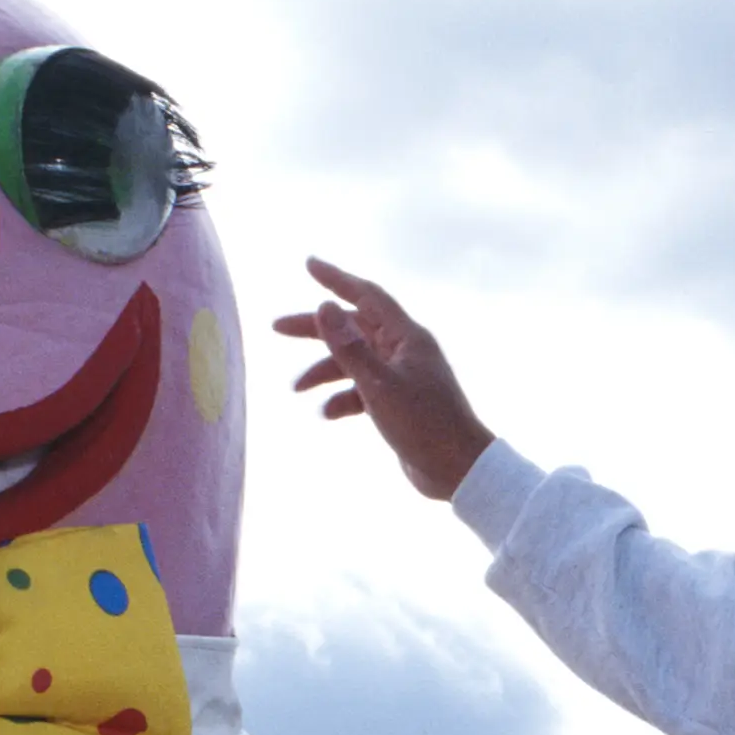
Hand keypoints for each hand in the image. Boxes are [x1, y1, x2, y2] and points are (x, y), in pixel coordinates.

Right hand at [274, 259, 498, 499]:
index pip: (366, 295)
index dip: (336, 279)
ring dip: (324, 371)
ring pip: (353, 362)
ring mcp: (400, 376)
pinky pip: (361, 390)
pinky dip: (342, 398)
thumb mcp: (379, 386)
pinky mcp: (397, 402)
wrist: (458, 470)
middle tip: (276, 328)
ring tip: (296, 388)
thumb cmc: (425, 424)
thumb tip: (324, 307)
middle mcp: (403, 350)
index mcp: (406, 337)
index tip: (309, 265)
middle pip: (352, 327)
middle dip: (315, 328)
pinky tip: (327, 414)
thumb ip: (350, 348)